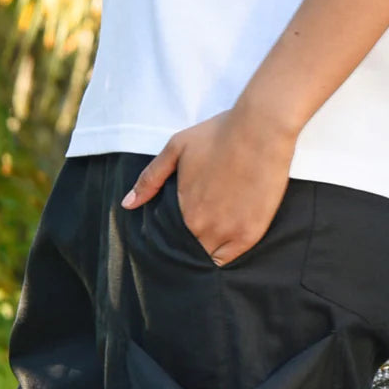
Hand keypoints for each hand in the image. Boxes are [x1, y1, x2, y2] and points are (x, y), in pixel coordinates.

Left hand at [120, 104, 297, 264]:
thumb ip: (150, 178)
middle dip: (186, 246)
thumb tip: (128, 204)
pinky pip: (230, 259)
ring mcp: (228, 233)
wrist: (261, 129)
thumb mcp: (176, 148)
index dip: (170, 237)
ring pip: (208, 258)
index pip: (169, 239)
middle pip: (188, 251)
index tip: (174, 231)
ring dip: (204, 253)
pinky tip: (224, 242)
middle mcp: (202, 228)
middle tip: (191, 233)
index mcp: (183, 211)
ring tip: (207, 238)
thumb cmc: (218, 134)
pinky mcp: (251, 233)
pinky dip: (224, 254)